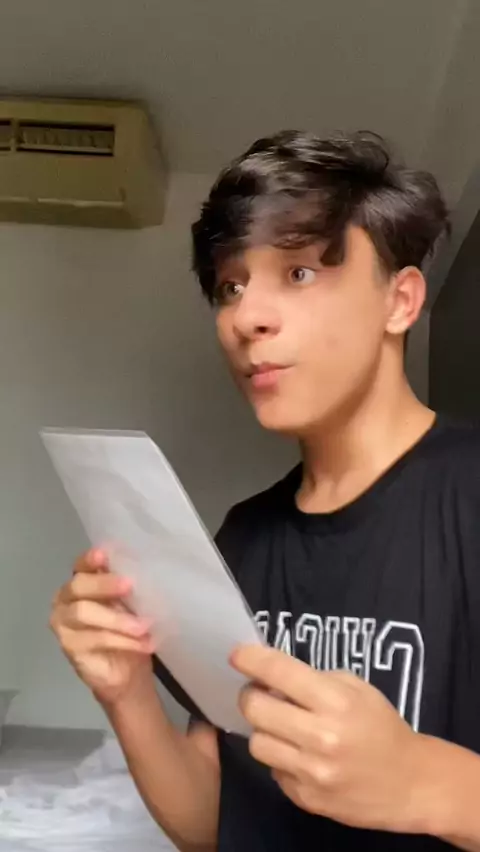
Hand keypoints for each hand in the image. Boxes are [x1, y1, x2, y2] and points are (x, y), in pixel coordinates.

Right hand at [50, 549, 155, 706]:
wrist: (128, 672)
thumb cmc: (131, 629)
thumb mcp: (134, 604)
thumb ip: (130, 588)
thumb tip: (145, 571)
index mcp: (83, 581)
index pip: (81, 564)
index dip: (90, 559)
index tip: (103, 555)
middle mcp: (66, 598)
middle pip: (78, 585)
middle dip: (104, 584)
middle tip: (130, 586)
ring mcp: (62, 623)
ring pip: (83, 612)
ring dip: (118, 619)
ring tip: (144, 626)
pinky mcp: (68, 646)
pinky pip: (94, 638)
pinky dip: (122, 640)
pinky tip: (143, 643)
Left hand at [232, 645, 433, 833]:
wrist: (410, 783)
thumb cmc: (382, 727)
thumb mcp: (358, 689)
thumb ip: (315, 681)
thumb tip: (273, 680)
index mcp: (336, 702)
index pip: (280, 672)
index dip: (251, 659)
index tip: (237, 655)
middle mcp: (321, 737)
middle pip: (255, 709)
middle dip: (250, 696)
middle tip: (258, 693)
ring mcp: (312, 772)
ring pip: (257, 743)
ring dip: (264, 730)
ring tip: (281, 727)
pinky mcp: (307, 799)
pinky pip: (274, 772)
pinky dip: (281, 760)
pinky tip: (299, 755)